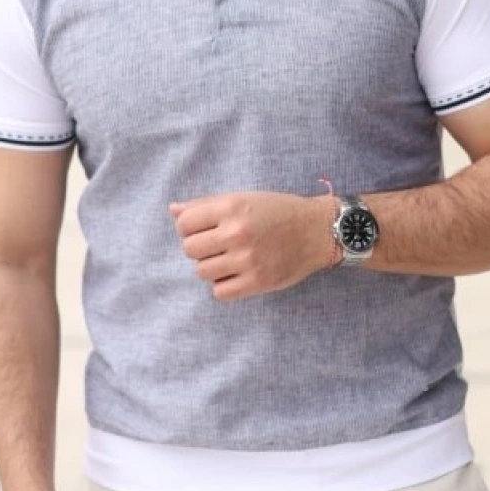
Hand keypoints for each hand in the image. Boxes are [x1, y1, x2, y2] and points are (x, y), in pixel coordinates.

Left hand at [170, 191, 333, 301]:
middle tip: (218, 245)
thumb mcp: (243, 198)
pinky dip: (224, 286)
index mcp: (231, 207)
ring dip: (211, 267)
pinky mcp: (257, 282)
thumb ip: (206, 205)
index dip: (189, 227)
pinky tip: (237, 275)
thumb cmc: (278, 211)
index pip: (183, 224)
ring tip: (229, 260)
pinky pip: (220, 292)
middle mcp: (237, 232)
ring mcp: (247, 259)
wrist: (316, 230)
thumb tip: (173, 210)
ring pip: (202, 272)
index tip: (204, 229)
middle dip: (200, 248)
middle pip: (190, 249)